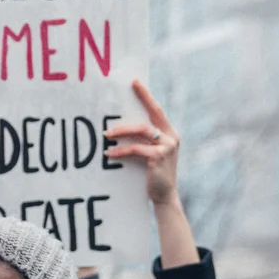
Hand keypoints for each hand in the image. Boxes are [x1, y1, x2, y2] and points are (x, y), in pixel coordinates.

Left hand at [104, 80, 179, 206]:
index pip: (157, 110)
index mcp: (170, 134)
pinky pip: (136, 149)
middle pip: (153, 113)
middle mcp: (171, 137)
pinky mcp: (158, 157)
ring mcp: (167, 147)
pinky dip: (121, 151)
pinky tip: (109, 154)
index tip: (135, 82)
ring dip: (122, 131)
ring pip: (142, 130)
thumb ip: (145, 140)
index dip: (146, 96)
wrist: (165, 196)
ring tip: (106, 135)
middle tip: (121, 94)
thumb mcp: (152, 154)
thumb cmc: (154, 174)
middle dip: (140, 99)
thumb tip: (121, 128)